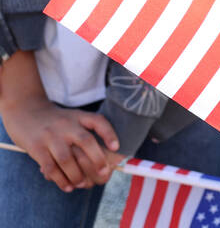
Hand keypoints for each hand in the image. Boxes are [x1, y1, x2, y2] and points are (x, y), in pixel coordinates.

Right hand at [1, 98, 120, 191]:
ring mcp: (51, 136)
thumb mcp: (72, 119)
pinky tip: (67, 186)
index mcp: (79, 117)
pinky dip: (60, 179)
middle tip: (104, 173)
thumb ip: (86, 133)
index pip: (98, 121)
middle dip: (97, 159)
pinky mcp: (36, 147)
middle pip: (86, 141)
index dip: (109, 133)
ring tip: (83, 184)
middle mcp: (67, 125)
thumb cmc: (55, 121)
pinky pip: (50, 166)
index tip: (116, 147)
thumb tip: (107, 158)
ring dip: (76, 174)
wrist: (25, 111)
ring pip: (66, 159)